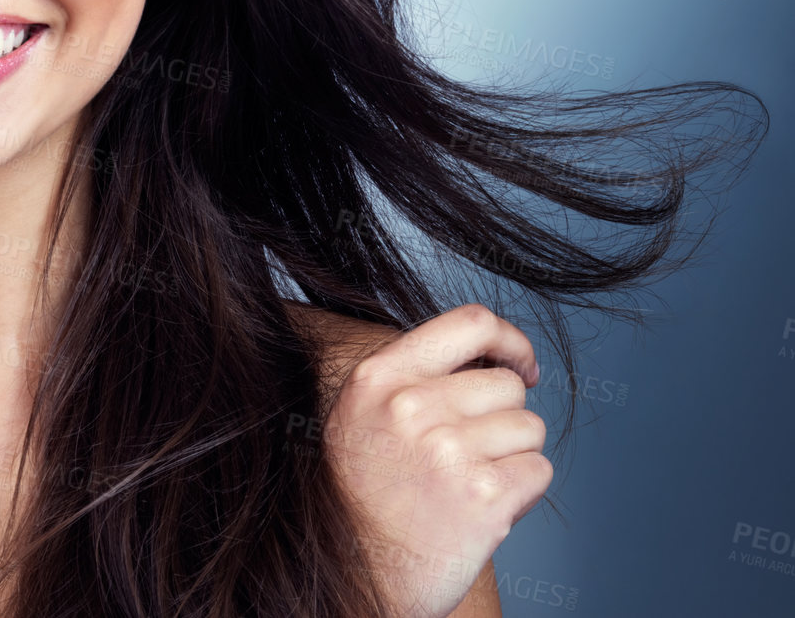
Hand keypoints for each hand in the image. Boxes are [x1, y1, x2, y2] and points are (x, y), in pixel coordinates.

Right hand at [320, 303, 551, 617]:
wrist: (358, 573)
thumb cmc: (365, 497)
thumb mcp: (362, 415)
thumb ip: (412, 379)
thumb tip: (492, 358)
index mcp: (379, 377)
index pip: (470, 322)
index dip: (510, 339)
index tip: (520, 365)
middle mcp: (410, 405)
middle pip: (507, 385)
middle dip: (503, 419)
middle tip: (470, 454)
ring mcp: (447, 450)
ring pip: (530, 428)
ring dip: (513, 457)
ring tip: (471, 484)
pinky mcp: (482, 497)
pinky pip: (538, 471)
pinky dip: (522, 492)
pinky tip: (484, 508)